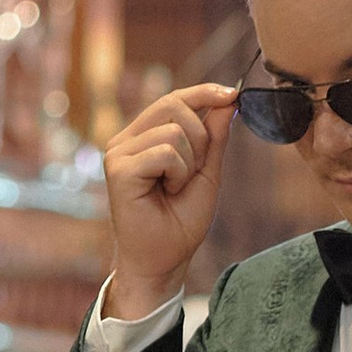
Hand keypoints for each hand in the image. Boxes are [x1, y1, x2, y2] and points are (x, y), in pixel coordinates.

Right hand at [104, 82, 237, 317]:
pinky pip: (166, 153)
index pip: (174, 99)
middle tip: (195, 172)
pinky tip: (168, 192)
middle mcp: (126, 139)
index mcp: (143, 136)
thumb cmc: (181, 221)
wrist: (166, 259)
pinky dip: (178, 174)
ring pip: (174, 132)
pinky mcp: (118, 169)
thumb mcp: (207, 172)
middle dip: (201, 138)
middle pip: (175, 105)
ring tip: (176, 188)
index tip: (233, 93)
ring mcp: (118, 152)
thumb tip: (227, 99)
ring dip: (189, 164)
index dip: (204, 92)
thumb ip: (214, 137)